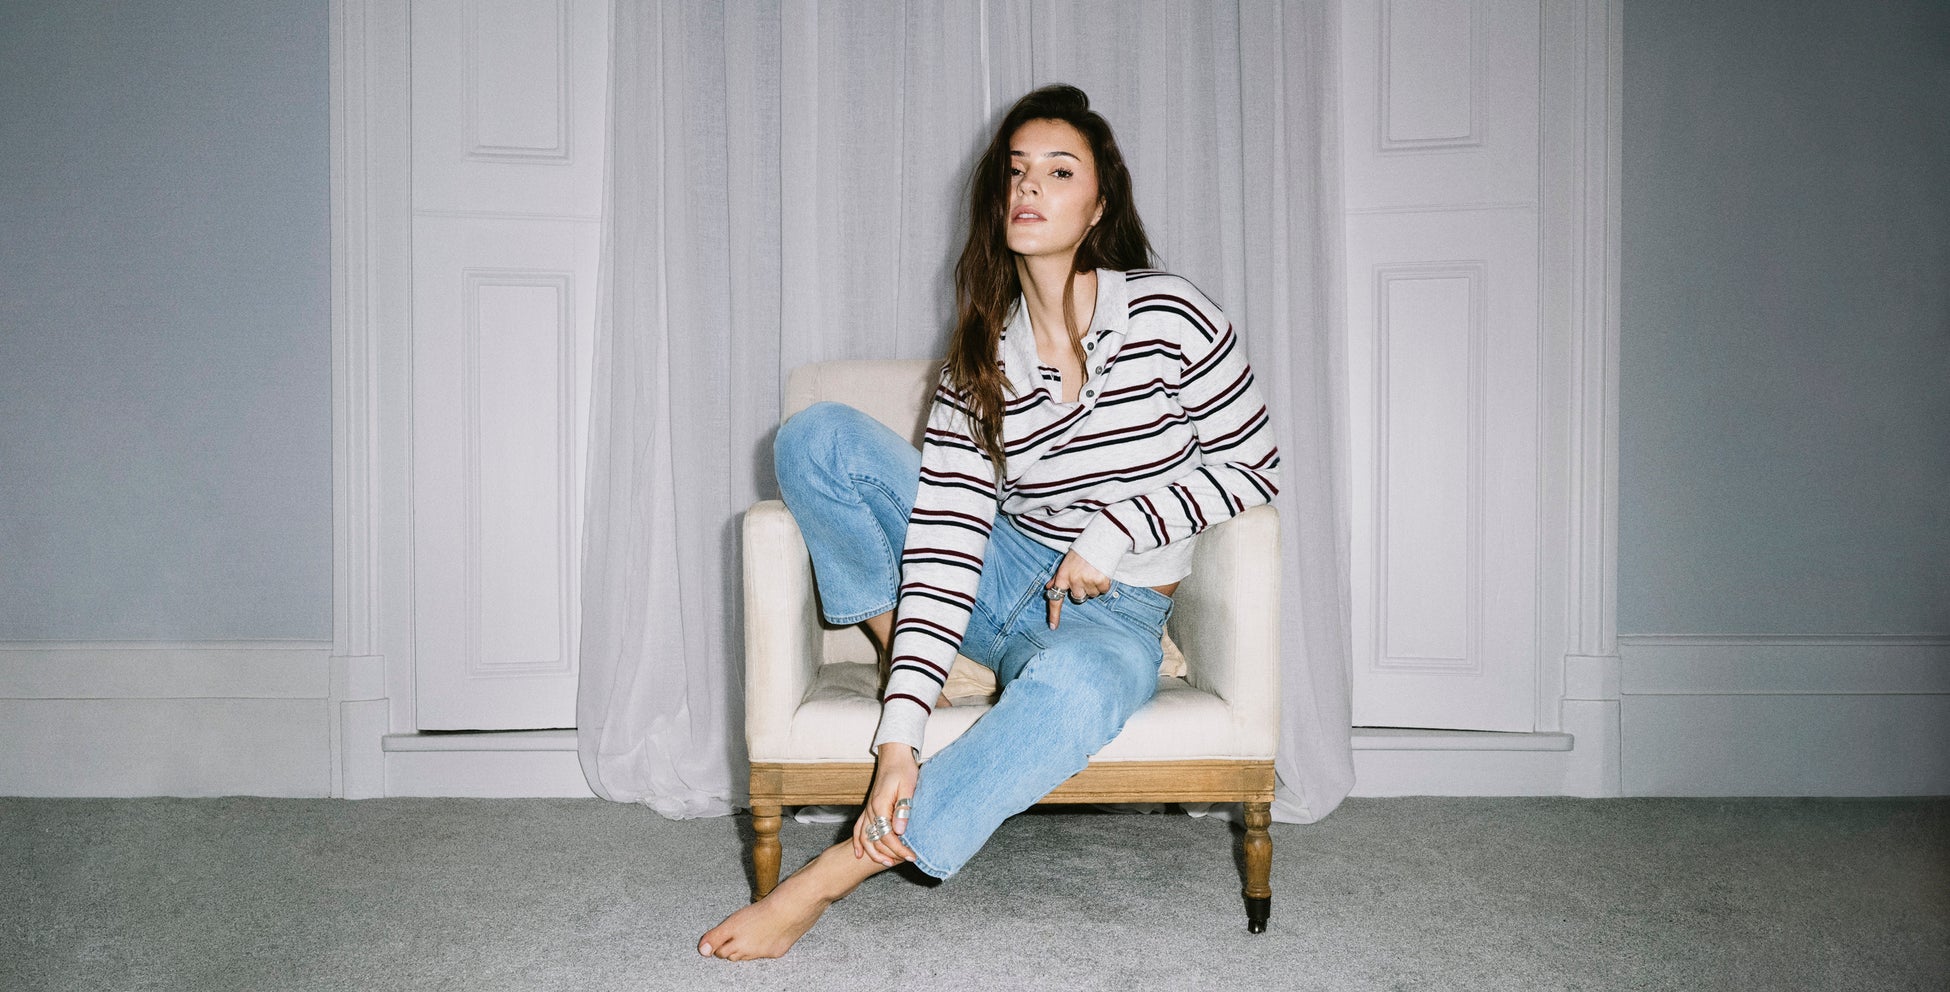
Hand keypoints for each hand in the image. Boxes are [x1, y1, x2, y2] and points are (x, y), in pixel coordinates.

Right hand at [853, 742, 918, 866]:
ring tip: (888, 863)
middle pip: (876, 839)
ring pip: (864, 837)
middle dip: (891, 854)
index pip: (888, 835)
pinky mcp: (869, 808)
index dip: (900, 849)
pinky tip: (859, 854)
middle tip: (907, 860)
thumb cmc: (903, 769)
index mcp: (880, 805)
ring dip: (874, 852)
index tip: (912, 857)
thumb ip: (903, 809)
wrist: (894, 755)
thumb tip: (900, 831)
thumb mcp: (908, 787)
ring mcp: (868, 809)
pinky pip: (858, 829)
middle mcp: (870, 809)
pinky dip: (857, 842)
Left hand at [1045, 550, 1110, 628]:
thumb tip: (1048, 588)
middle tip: (1085, 575)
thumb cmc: (1081, 551)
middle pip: (1078, 597)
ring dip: (1093, 586)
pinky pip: (1102, 591)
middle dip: (1082, 590)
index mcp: (1063, 576)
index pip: (1056, 599)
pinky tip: (1101, 572)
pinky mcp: (1101, 581)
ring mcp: (1088, 581)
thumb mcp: (1066, 562)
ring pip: (1092, 595)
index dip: (1054, 614)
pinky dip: (1103, 584)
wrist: (1100, 540)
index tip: (1053, 627)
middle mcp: (1074, 580)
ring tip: (1093, 571)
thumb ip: (1057, 578)